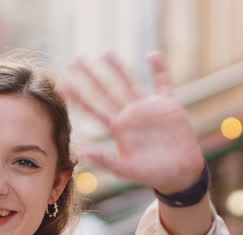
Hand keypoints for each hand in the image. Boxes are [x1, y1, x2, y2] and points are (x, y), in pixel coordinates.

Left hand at [63, 53, 205, 194]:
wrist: (180, 173)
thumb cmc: (152, 174)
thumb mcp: (126, 169)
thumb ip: (104, 160)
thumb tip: (79, 152)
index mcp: (118, 128)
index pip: (93, 109)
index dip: (77, 97)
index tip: (62, 84)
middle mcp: (130, 115)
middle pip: (106, 91)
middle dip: (91, 76)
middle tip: (76, 60)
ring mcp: (148, 108)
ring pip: (130, 83)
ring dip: (119, 69)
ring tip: (106, 53)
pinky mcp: (168, 105)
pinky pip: (163, 82)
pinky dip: (159, 69)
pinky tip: (152, 54)